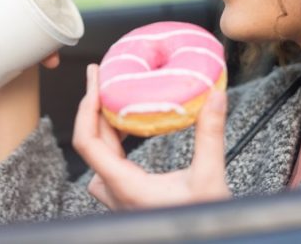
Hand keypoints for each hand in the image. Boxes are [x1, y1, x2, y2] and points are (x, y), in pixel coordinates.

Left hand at [72, 65, 231, 209]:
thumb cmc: (202, 226)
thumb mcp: (209, 179)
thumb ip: (211, 136)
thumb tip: (215, 98)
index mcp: (124, 185)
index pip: (87, 143)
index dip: (85, 109)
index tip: (94, 82)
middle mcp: (115, 190)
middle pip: (91, 142)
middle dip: (92, 105)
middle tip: (100, 75)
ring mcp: (119, 195)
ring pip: (97, 154)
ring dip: (101, 124)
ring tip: (111, 96)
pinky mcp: (128, 196)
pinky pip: (109, 161)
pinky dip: (113, 139)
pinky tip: (129, 127)